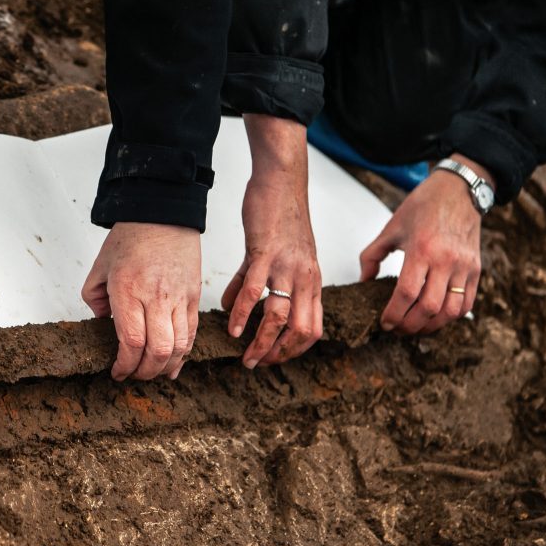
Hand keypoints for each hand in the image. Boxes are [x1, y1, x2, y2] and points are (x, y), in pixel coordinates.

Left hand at [82, 222, 200, 380]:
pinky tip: (173, 365)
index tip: (117, 372)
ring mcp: (179, 298)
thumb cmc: (130, 238)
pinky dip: (184, 354)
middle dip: (144, 373)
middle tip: (133, 375)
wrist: (163, 213)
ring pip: (180, 347)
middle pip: (158, 352)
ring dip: (164, 367)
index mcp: (128, 291)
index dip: (124, 365)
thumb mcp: (99, 267)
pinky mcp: (194, 296)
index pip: (132, 342)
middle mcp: (156, 297)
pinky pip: (192, 333)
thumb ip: (95, 300)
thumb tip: (102, 324)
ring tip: (151, 371)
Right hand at [222, 114, 322, 367]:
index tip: (275, 358)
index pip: (312, 328)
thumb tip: (238, 306)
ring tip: (246, 356)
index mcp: (311, 280)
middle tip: (258, 364)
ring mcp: (285, 267)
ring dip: (262, 342)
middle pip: (300, 330)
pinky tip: (232, 327)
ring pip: (278, 317)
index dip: (294, 349)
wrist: (282, 182)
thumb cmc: (281, 215)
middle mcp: (304, 278)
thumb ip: (264, 281)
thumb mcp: (284, 254)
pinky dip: (243, 314)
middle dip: (279, 354)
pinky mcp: (265, 254)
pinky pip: (254, 292)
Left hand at [360, 154, 488, 333]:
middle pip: (429, 308)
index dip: (394, 314)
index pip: (407, 293)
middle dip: (409, 325)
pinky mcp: (476, 269)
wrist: (459, 191)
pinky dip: (451, 317)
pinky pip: (467, 303)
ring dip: (431, 326)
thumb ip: (372, 256)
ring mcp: (464, 266)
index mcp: (421, 250)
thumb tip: (363, 281)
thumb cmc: (423, 206)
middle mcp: (446, 260)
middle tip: (396, 329)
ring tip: (415, 326)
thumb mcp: (391, 228)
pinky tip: (436, 317)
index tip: (385, 322)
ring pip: (451, 311)